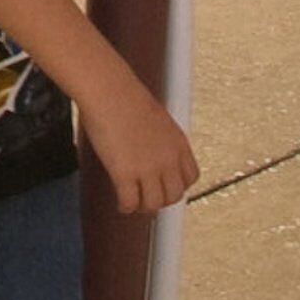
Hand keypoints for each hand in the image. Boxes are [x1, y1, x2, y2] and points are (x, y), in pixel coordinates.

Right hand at [76, 82, 197, 213]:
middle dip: (162, 200)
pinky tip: (120, 203)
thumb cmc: (126, 97)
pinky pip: (130, 202)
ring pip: (154, 204)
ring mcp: (147, 168)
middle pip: (174, 195)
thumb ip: (160, 138)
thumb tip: (151, 148)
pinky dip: (126, 207)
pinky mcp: (125, 174)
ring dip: (143, 207)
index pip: (190, 177)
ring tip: (133, 203)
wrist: (109, 92)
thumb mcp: (157, 118)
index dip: (178, 185)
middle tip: (148, 199)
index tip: (167, 186)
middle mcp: (167, 159)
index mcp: (178, 144)